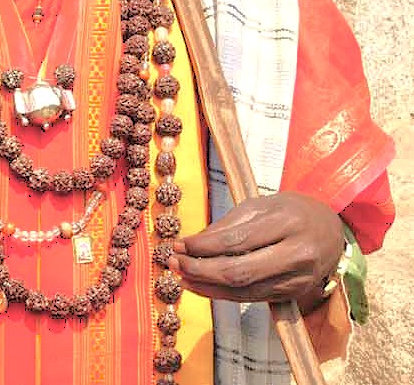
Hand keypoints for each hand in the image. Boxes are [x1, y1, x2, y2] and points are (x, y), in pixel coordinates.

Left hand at [170, 191, 343, 311]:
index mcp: (288, 224)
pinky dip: (223, 295)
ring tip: (181, 276)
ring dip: (207, 287)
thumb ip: (226, 225)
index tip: (178, 245)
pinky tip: (201, 287)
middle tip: (174, 263)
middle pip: (240, 272)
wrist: (331, 230)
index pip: (236, 241)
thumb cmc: (290, 212)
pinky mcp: (294, 294)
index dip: (203, 246)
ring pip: (245, 291)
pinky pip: (252, 298)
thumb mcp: (260, 206)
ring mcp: (298, 279)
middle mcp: (297, 255)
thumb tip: (192, 243)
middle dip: (200, 270)